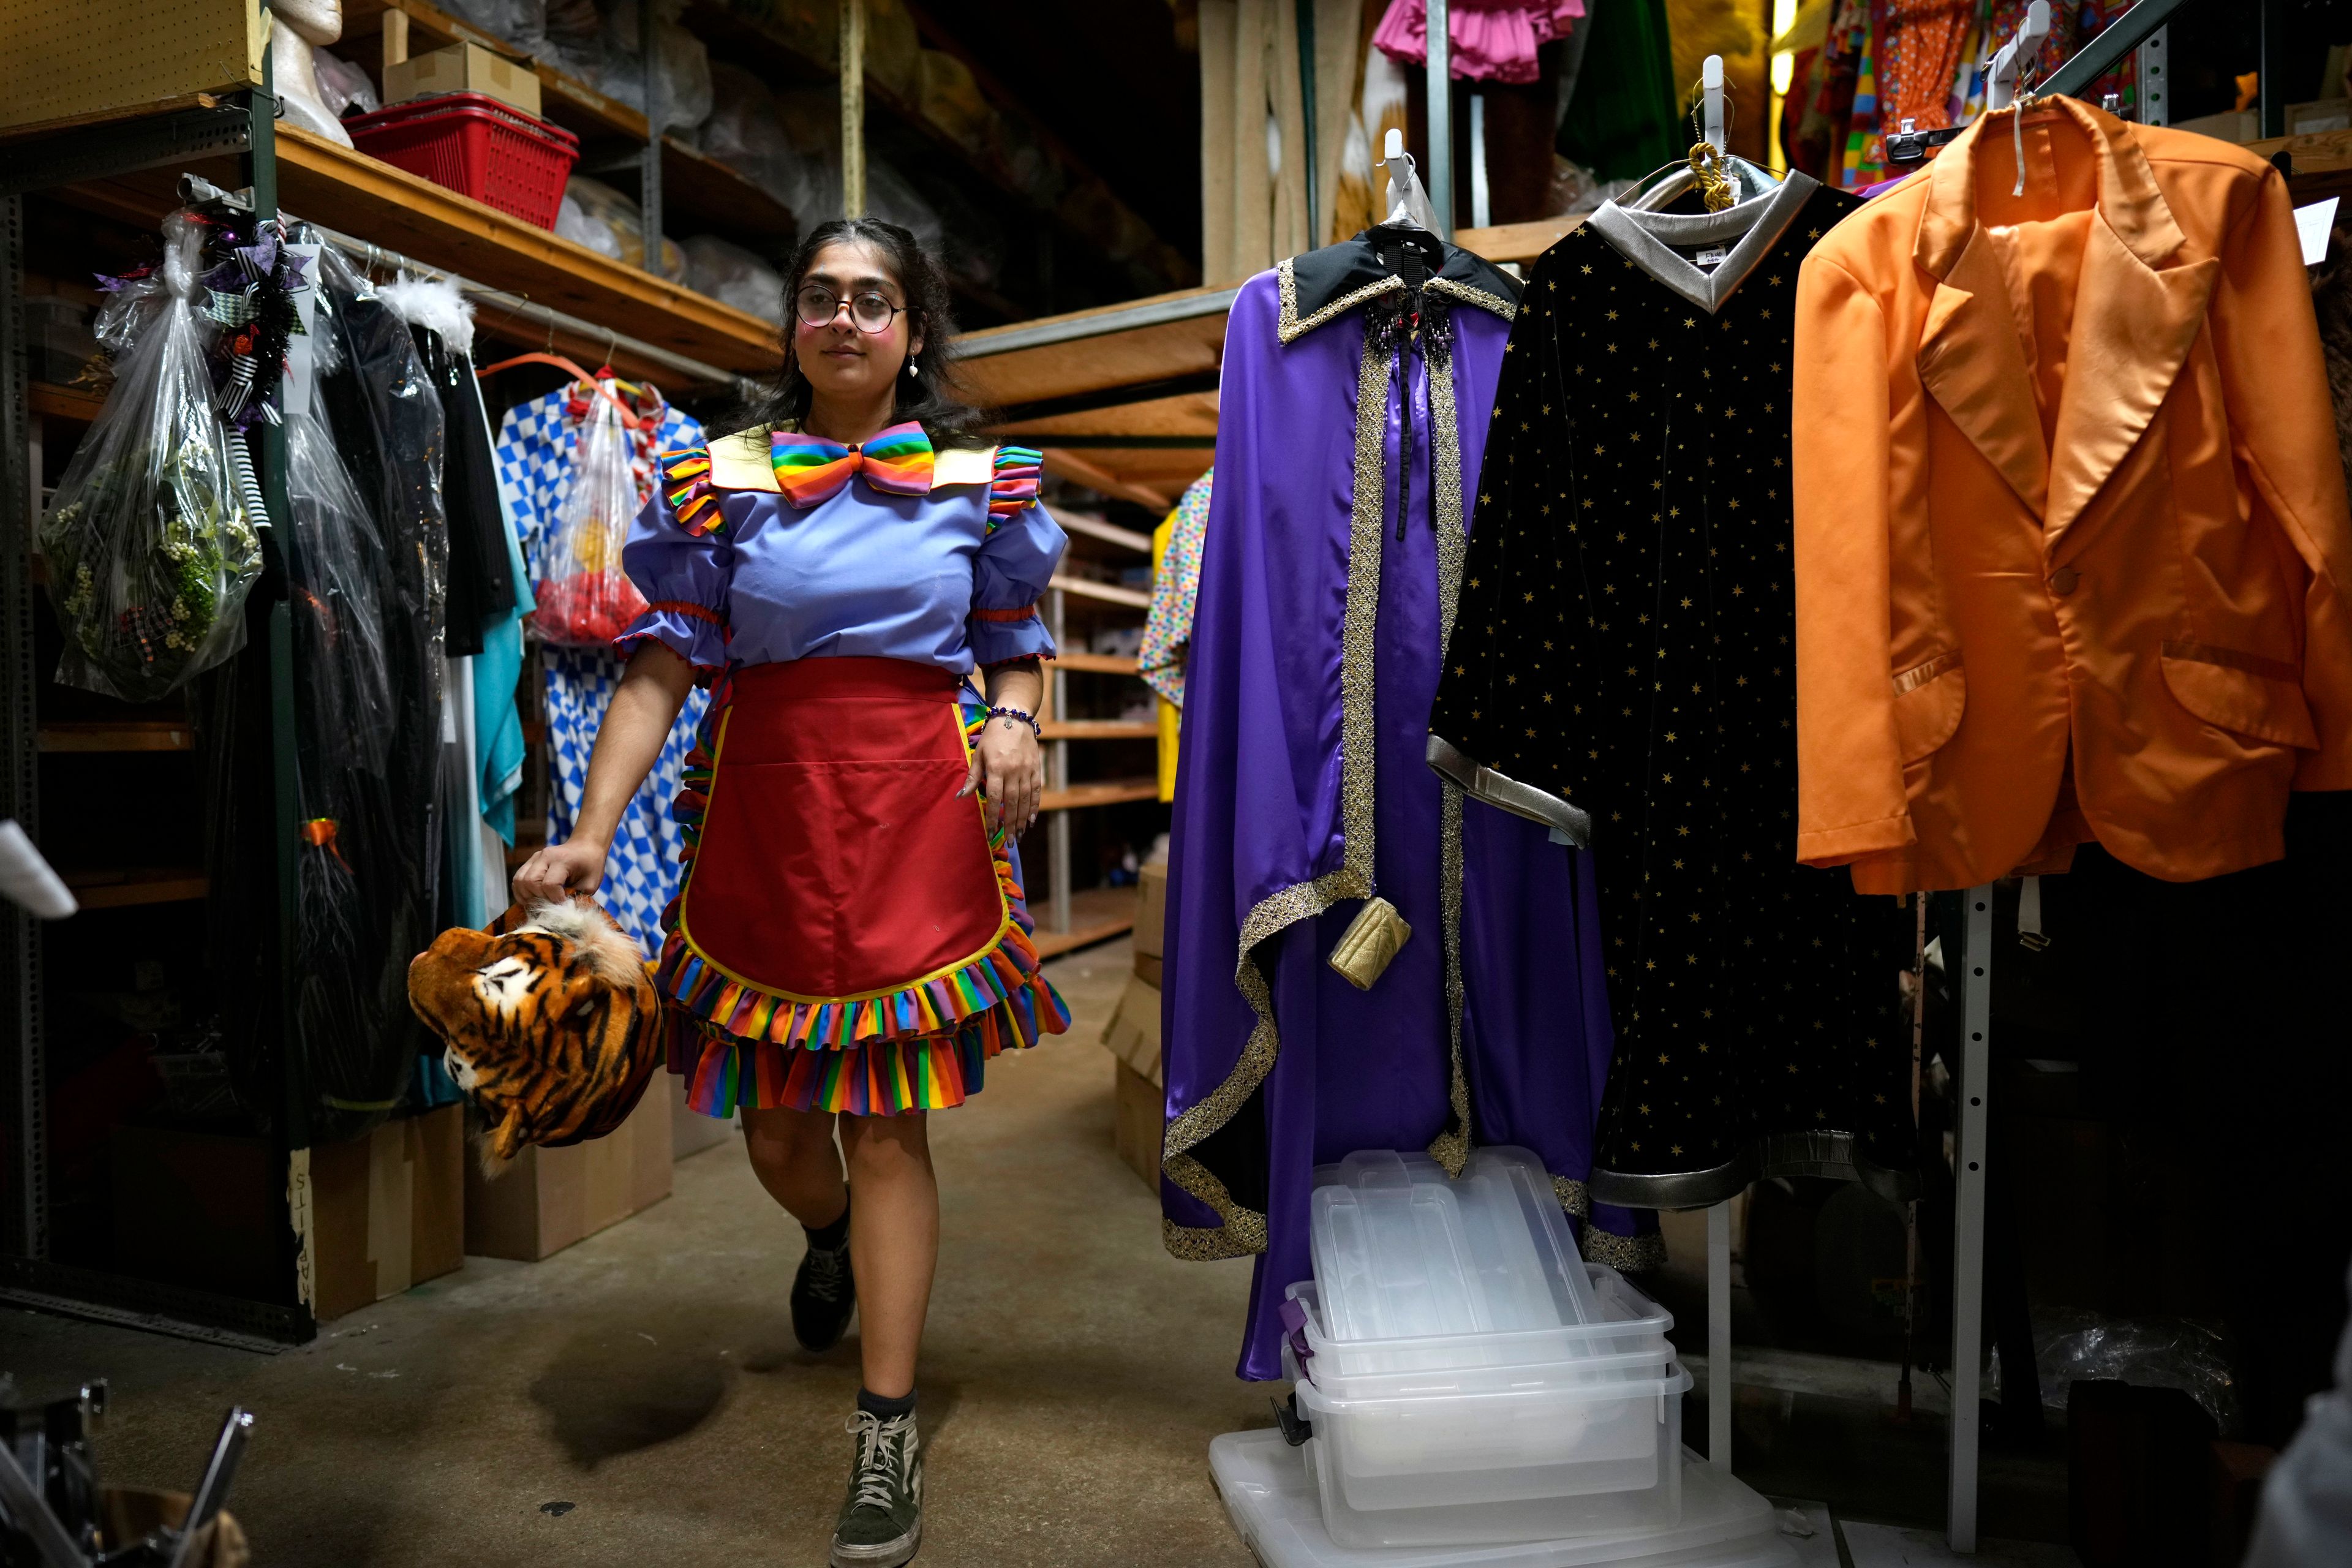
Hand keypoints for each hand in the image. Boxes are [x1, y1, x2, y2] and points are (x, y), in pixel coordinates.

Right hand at [511, 836, 607, 908]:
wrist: (585, 846)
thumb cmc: (590, 865)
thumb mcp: (590, 883)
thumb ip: (577, 898)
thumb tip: (564, 913)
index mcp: (562, 860)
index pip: (549, 884)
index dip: (554, 899)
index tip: (563, 905)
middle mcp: (544, 856)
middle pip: (530, 882)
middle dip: (539, 898)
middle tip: (550, 904)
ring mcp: (534, 858)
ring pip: (519, 881)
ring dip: (527, 896)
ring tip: (541, 902)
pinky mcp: (529, 862)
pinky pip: (517, 879)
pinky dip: (522, 892)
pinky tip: (533, 898)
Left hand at [961, 713, 1043, 837]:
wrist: (1014, 718)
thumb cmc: (992, 737)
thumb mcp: (978, 754)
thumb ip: (972, 777)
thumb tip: (961, 797)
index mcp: (996, 768)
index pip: (994, 798)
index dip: (993, 817)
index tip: (992, 833)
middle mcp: (1013, 771)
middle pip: (1012, 802)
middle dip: (1010, 824)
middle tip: (1010, 841)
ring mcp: (1027, 770)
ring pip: (1026, 799)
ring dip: (1022, 819)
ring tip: (1019, 835)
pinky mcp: (1036, 769)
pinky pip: (1036, 791)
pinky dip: (1035, 806)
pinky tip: (1031, 820)